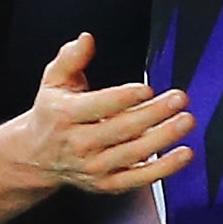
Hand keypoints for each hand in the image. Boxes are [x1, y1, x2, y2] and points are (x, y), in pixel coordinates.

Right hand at [18, 34, 193, 194]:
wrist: (36, 157)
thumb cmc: (52, 114)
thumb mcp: (54, 81)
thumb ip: (70, 58)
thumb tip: (86, 40)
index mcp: (66, 115)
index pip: (98, 106)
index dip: (123, 98)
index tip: (146, 88)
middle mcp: (80, 144)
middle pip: (121, 129)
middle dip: (153, 113)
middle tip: (178, 99)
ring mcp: (94, 167)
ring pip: (133, 154)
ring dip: (163, 137)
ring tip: (185, 121)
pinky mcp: (107, 184)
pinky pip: (139, 178)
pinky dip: (164, 168)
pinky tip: (184, 154)